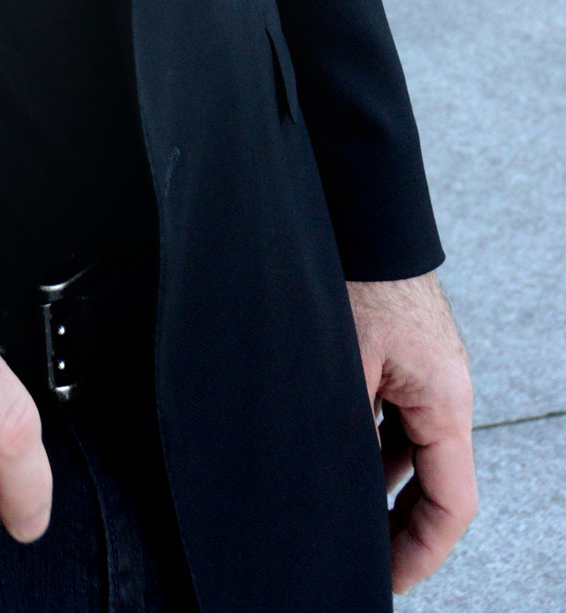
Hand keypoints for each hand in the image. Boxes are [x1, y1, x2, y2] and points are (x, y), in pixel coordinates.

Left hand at [347, 271, 477, 592]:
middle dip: (396, 524)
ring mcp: (422, 370)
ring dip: (376, 480)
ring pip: (406, 446)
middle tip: (357, 557)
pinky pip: (389, 411)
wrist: (356, 204)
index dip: (420, 551)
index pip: (450, 503)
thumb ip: (345, 430)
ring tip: (334, 511)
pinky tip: (328, 451)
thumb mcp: (344, 363)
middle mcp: (443, 390)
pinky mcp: (398, 350)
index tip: (386, 581)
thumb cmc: (355, 274)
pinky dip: (365, 438)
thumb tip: (329, 485)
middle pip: (432, 480)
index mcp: (445, 401)